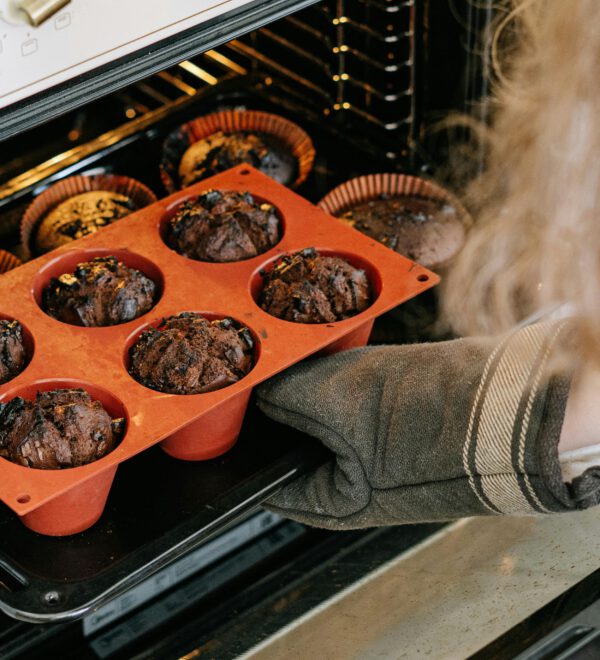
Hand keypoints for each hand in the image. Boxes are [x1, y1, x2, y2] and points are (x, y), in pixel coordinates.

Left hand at [256, 323, 578, 527]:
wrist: (504, 405)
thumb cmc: (430, 423)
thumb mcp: (342, 400)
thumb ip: (286, 394)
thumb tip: (254, 389)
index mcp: (327, 501)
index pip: (260, 473)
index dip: (236, 435)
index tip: (220, 399)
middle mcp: (345, 483)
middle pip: (287, 438)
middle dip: (273, 401)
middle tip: (254, 362)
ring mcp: (369, 451)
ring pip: (318, 412)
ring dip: (306, 382)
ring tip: (296, 352)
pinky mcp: (389, 423)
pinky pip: (347, 397)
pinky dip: (335, 374)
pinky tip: (331, 351)